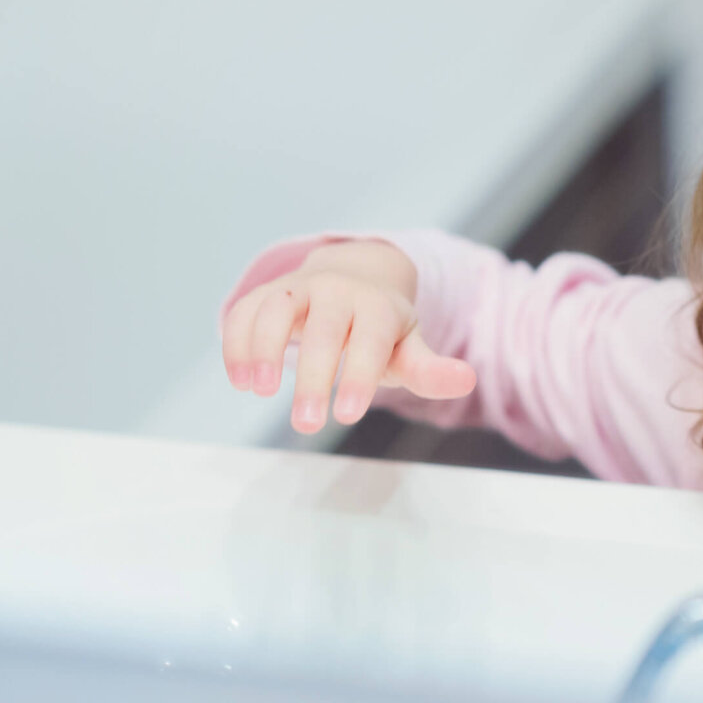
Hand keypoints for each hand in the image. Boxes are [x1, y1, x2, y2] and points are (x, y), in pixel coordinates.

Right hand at [221, 240, 476, 432]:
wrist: (354, 278)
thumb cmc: (382, 329)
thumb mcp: (409, 348)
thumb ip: (429, 369)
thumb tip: (466, 381)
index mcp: (378, 308)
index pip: (370, 341)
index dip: (359, 375)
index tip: (347, 415)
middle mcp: (338, 292)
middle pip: (323, 331)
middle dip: (313, 377)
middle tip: (307, 424)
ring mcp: (300, 289)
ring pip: (276, 309)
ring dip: (263, 349)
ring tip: (260, 391)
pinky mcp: (267, 294)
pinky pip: (246, 310)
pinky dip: (236, 342)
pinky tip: (240, 380)